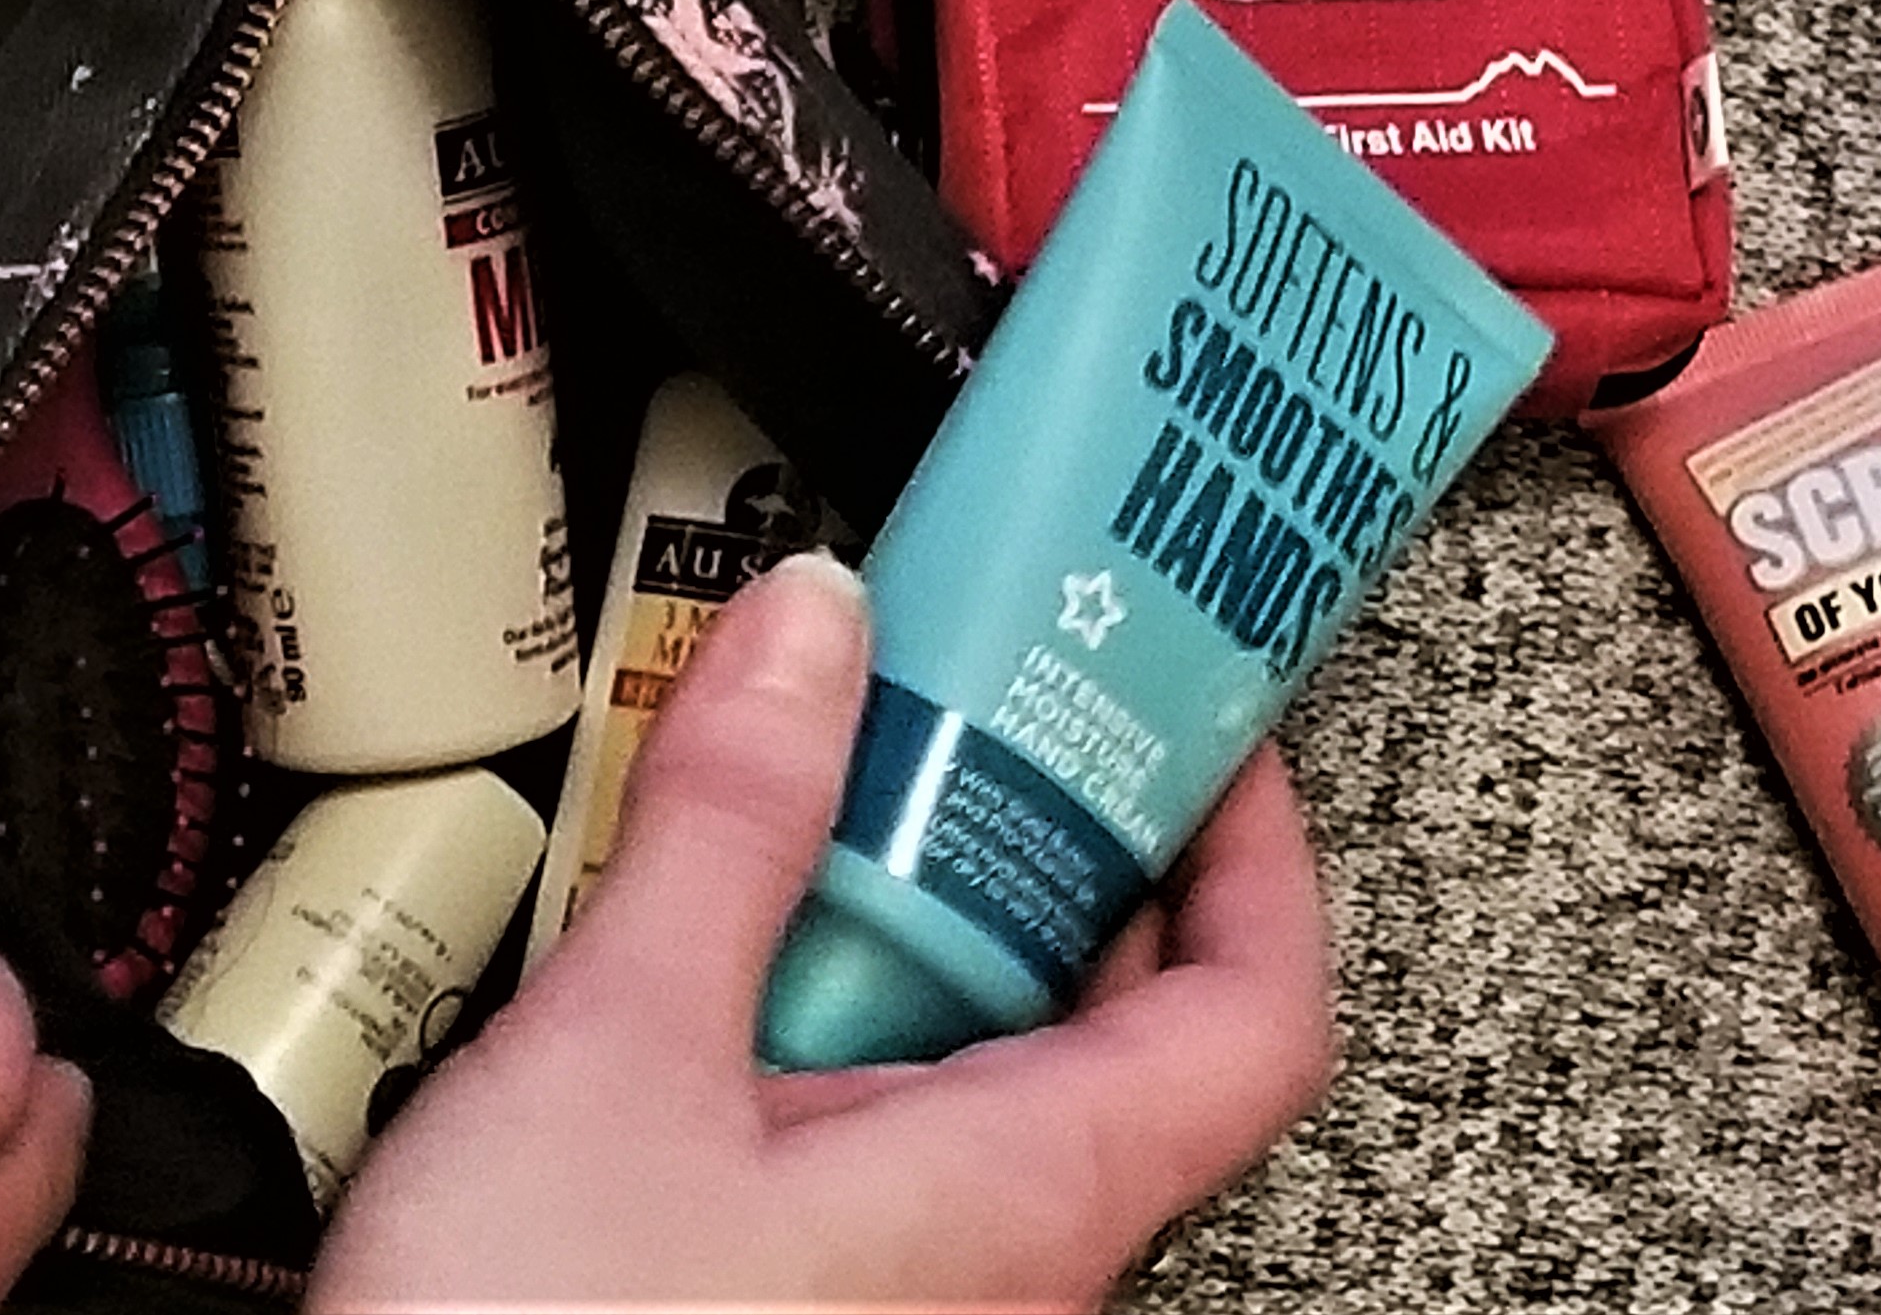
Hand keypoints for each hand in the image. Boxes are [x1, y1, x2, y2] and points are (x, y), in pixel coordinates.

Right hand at [310, 554, 1336, 1311]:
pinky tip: (704, 1013)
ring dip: (913, 958)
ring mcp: (928, 1311)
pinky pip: (886, 1164)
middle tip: (956, 742)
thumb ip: (730, 826)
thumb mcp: (620, 1050)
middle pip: (1120, 1030)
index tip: (1201, 735)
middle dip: (1040, 864)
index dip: (1259, 850)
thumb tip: (815, 633)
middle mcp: (1018, 1272)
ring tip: (798, 853)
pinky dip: (832, 1051)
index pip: (1261, 1009)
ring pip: (986, 1096)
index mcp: (1033, 1190)